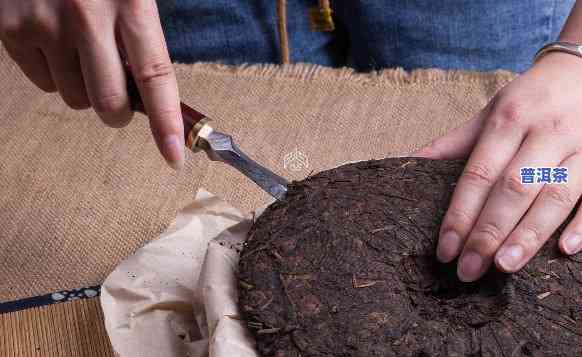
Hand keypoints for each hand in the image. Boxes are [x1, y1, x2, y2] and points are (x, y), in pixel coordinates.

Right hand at [0, 0, 183, 168]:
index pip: (155, 77)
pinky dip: (54, 74)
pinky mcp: (10, 29)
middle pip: (109, 104)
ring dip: (84, 88)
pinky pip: (43, 83)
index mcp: (131, 3)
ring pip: (74, 99)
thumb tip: (147, 94)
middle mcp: (87, 16)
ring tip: (81, 51)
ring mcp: (44, 23)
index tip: (176, 157)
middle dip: (117, 112)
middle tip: (117, 97)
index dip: (166, 123)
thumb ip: (141, 37)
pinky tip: (55, 42)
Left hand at [415, 52, 581, 280]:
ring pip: (555, 195)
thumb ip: (453, 143)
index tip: (444, 249)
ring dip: (529, 234)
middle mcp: (545, 132)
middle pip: (514, 188)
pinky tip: (566, 250)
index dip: (460, 214)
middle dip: (488, 232)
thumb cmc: (529, 99)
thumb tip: (408, 162)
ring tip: (504, 266)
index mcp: (508, 120)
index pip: (478, 174)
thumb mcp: (489, 112)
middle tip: (468, 269)